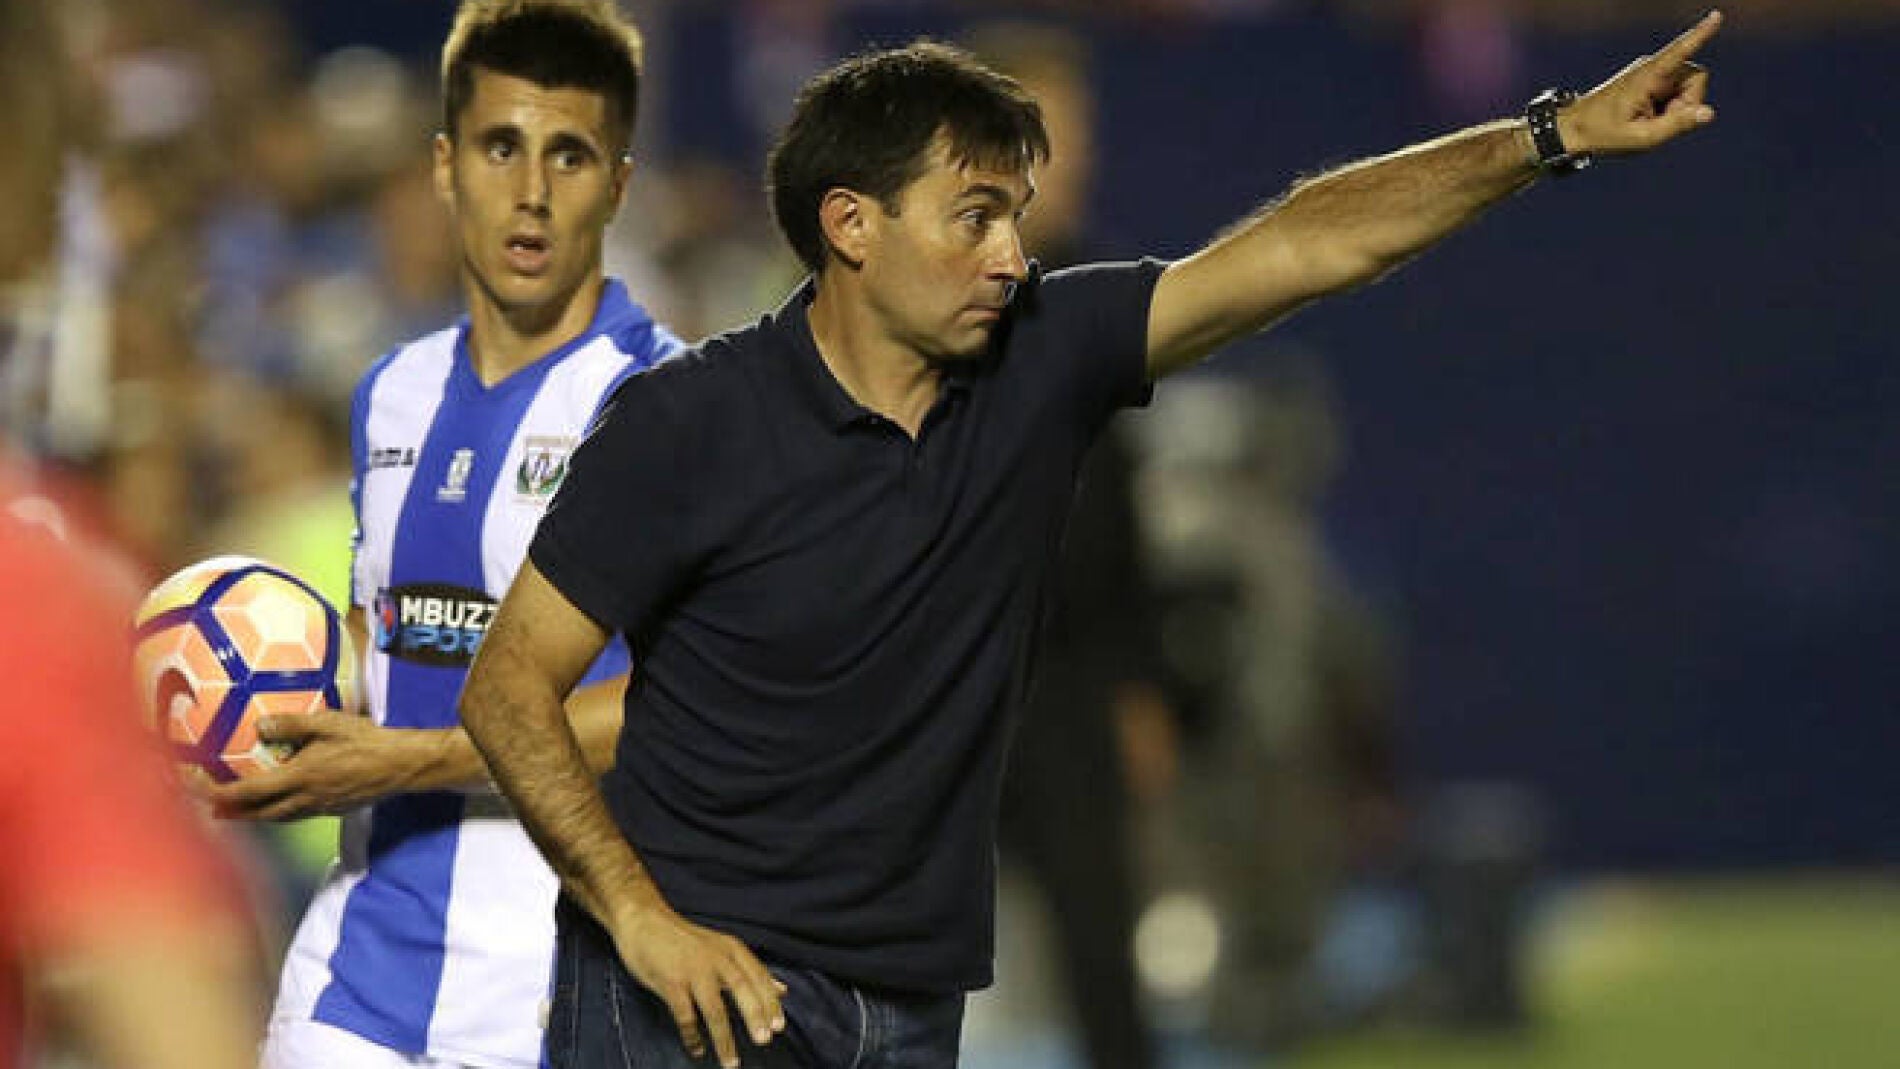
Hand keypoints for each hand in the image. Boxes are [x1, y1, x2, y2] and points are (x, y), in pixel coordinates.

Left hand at [203, 711, 428, 820]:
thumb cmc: (368, 740)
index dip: (213, 792)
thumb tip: (259, 725)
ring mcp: (318, 808)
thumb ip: (293, 724)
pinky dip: (275, 812)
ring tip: (233, 810)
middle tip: (206, 806)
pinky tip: (277, 803)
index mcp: (299, 778)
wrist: (401, 765)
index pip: (245, 792)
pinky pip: (294, 815)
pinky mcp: (331, 810)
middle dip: (227, 812)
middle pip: (255, 814)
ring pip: (274, 818)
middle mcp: (304, 799)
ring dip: (250, 815)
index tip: (192, 781)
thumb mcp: (330, 723)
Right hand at [607, 904, 785, 1068]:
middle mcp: (715, 958)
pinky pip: (684, 1015)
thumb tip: (782, 990)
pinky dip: (692, 1036)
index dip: (769, 1002)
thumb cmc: (683, 939)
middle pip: (741, 989)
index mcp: (731, 949)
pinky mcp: (669, 982)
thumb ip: (750, 970)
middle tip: (765, 1040)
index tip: (779, 1026)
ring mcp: (691, 970)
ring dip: (724, 1038)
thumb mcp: (722, 947)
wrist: (642, 920)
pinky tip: (698, 1050)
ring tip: (731, 1062)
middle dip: (754, 1016)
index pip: (757, 976)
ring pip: (713, 1008)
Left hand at [1562, 10, 1721, 156]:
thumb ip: (1677, 124)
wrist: (1575, 128)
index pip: (1679, 53)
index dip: (1700, 36)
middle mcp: (1652, 67)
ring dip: (1677, 108)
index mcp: (1647, 77)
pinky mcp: (1652, 79)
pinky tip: (1647, 116)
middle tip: (1657, 122)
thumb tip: (1709, 112)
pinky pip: (1677, 93)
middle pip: (1696, 79)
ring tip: (1648, 120)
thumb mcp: (1641, 137)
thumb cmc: (1604, 133)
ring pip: (1689, 88)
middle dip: (1688, 103)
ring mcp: (1652, 72)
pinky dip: (1669, 108)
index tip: (1717, 16)